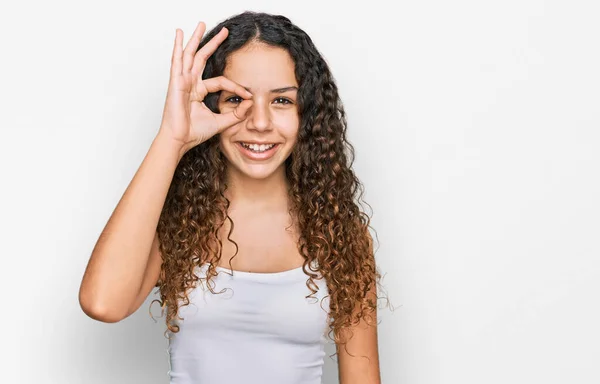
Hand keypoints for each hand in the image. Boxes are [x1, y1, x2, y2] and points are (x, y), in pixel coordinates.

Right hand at [158, 22, 252, 153]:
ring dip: (196, 38)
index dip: (236, 87)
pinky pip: (177, 60)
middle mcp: (190, 83)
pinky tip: (180, 34)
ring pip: (190, 54)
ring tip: (201, 24)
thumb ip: (236, 114)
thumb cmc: (194, 132)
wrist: (180, 140)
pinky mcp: (176, 82)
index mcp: (198, 91)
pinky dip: (177, 46)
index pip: (221, 81)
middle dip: (213, 44)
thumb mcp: (221, 122)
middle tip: (225, 32)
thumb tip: (250, 103)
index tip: (248, 95)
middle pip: (202, 58)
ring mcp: (182, 81)